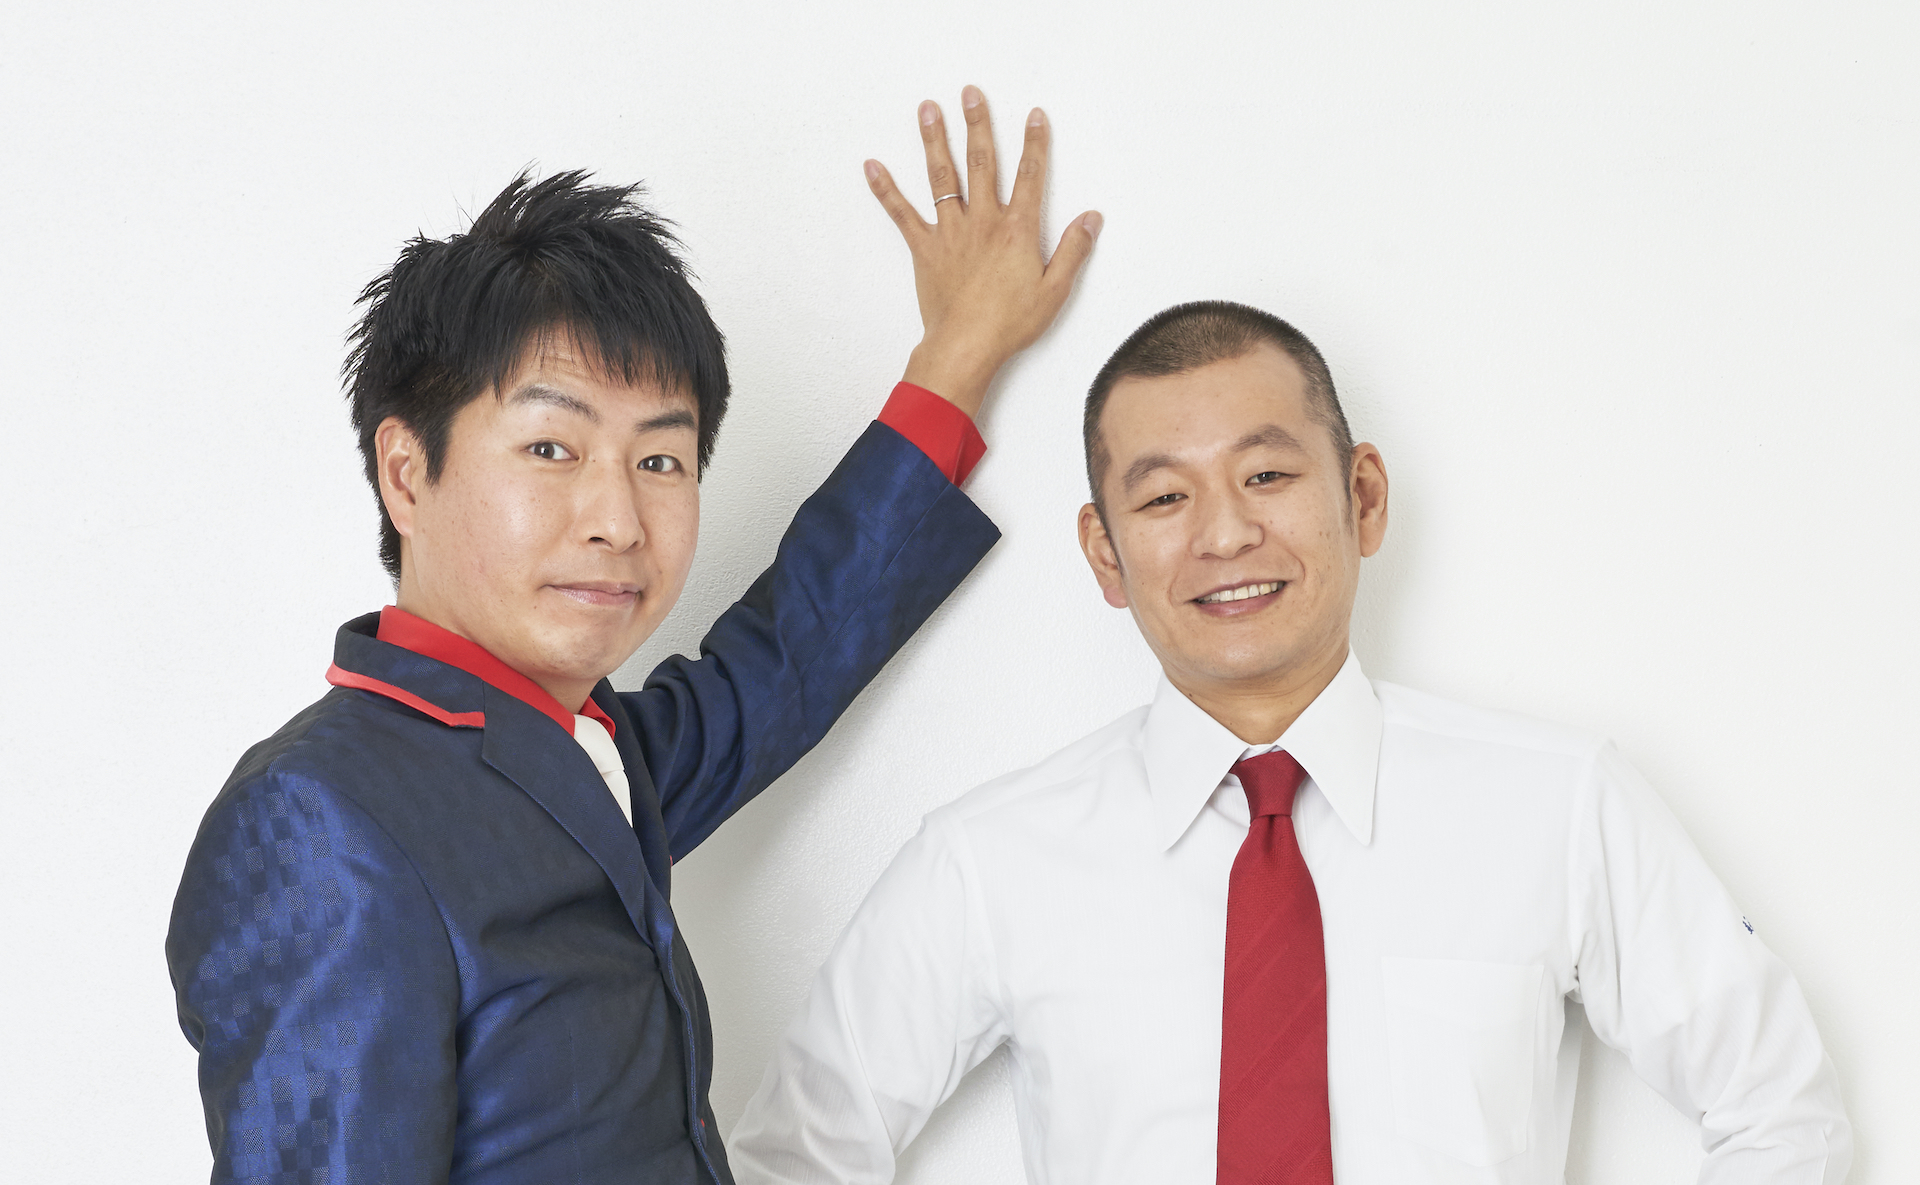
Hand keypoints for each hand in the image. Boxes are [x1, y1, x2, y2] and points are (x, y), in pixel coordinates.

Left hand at [865, 85, 1101, 417]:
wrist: (966, 346)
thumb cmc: (1010, 323)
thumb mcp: (1055, 289)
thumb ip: (1073, 249)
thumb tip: (1091, 218)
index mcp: (1016, 229)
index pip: (1029, 175)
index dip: (1034, 144)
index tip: (1034, 116)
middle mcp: (982, 221)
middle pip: (981, 162)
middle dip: (978, 124)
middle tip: (972, 93)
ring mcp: (950, 232)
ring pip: (941, 176)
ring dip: (934, 139)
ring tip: (928, 109)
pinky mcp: (924, 249)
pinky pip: (901, 213)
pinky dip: (885, 189)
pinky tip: (872, 166)